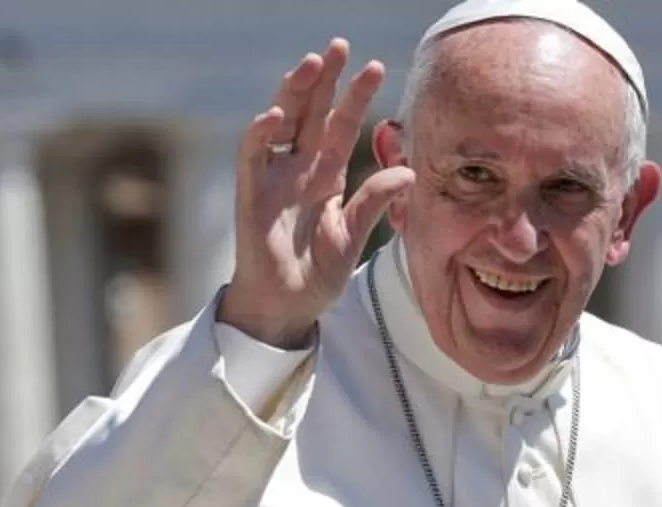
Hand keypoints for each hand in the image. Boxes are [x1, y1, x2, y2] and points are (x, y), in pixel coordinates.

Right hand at [220, 38, 415, 347]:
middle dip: (323, 79)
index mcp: (325, 175)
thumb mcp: (354, 234)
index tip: (377, 68)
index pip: (341, 125)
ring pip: (281, 122)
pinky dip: (260, 133)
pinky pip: (252, 156)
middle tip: (338, 46)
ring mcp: (273, 178)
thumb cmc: (317, 273)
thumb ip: (376, 202)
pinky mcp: (252, 195)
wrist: (287, 306)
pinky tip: (276, 114)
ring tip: (310, 64)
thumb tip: (410, 172)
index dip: (356, 97)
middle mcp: (298, 168)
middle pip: (311, 112)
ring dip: (293, 92)